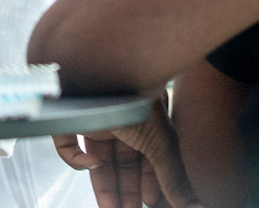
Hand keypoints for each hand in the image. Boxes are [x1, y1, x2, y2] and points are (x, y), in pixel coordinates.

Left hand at [54, 106, 202, 207]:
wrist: (105, 65)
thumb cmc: (138, 96)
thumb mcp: (161, 144)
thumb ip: (171, 176)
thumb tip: (190, 205)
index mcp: (145, 126)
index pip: (146, 161)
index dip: (147, 183)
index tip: (149, 202)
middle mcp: (121, 124)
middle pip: (121, 166)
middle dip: (125, 192)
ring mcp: (96, 121)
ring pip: (98, 162)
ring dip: (104, 188)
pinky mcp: (72, 119)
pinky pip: (68, 145)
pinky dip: (76, 160)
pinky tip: (91, 164)